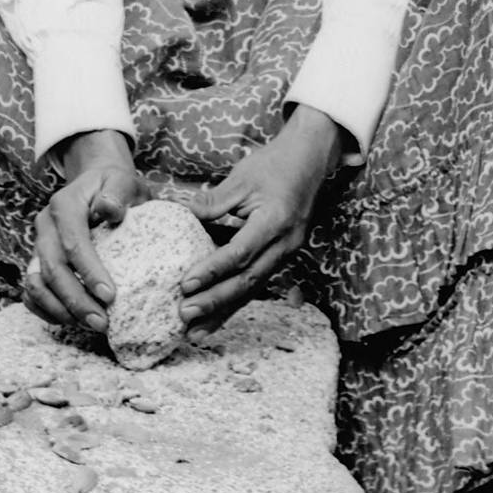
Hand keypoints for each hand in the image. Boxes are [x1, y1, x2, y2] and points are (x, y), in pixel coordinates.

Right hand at [23, 128, 140, 339]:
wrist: (95, 185)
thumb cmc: (113, 187)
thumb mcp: (122, 181)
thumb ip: (118, 192)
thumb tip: (109, 210)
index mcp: (65, 205)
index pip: (72, 242)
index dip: (89, 271)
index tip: (110, 296)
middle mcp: (45, 226)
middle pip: (51, 269)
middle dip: (75, 300)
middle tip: (102, 323)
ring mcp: (38, 245)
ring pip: (36, 284)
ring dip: (60, 310)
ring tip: (90, 326)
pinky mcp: (37, 262)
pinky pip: (32, 292)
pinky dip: (47, 310)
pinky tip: (72, 322)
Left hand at [183, 107, 351, 326]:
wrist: (310, 161)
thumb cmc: (275, 165)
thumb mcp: (242, 178)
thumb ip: (213, 202)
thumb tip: (182, 216)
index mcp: (275, 221)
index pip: (240, 253)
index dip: (212, 270)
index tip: (186, 284)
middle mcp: (284, 244)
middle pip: (248, 280)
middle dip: (215, 301)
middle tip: (185, 315)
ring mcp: (286, 253)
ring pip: (252, 289)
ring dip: (223, 311)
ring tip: (195, 331)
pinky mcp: (281, 256)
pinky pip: (256, 283)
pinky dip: (234, 301)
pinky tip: (215, 316)